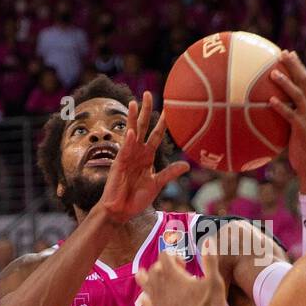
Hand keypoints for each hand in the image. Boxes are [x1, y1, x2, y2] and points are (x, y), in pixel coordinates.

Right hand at [96, 92, 189, 223]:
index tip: (169, 109)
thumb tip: (186, 165)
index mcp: (146, 156)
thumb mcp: (156, 184)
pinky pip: (124, 150)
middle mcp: (136, 152)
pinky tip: (131, 132)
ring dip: (132, 119)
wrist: (120, 211)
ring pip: (131, 133)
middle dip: (145, 111)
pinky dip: (128, 142)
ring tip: (134, 103)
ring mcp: (127, 156)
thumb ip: (169, 173)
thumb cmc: (136, 199)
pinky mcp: (119, 164)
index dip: (162, 123)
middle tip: (149, 94)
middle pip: (142, 127)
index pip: (155, 135)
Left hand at [135, 242, 226, 305]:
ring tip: (157, 278)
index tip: (185, 264)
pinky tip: (154, 299)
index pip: (164, 254)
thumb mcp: (214, 283)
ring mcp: (154, 300)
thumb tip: (208, 240)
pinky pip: (144, 301)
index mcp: (172, 274)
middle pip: (154, 267)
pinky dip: (148, 297)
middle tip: (179, 274)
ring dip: (148, 277)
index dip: (174, 255)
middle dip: (164, 266)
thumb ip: (211, 261)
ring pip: (142, 282)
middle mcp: (159, 284)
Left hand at [271, 50, 305, 193]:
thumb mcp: (294, 128)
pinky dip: (281, 106)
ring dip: (286, 83)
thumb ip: (286, 115)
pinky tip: (270, 100)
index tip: (288, 53)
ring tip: (273, 72)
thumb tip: (267, 108)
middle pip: (305, 81)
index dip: (298, 65)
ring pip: (298, 95)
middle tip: (282, 53)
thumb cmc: (299, 147)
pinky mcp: (301, 129)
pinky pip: (290, 115)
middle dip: (294, 65)